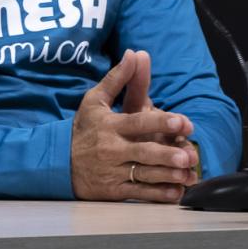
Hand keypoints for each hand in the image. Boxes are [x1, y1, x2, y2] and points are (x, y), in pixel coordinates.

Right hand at [71, 50, 198, 202]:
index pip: (138, 122)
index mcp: (110, 125)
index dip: (161, 121)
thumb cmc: (83, 128)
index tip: (183, 122)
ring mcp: (113, 171)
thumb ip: (117, 78)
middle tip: (189, 155)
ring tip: (188, 175)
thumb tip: (135, 53)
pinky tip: (176, 193)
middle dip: (167, 154)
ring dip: (168, 176)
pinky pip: (139, 193)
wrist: (58, 162)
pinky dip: (158, 195)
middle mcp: (111, 149)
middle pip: (143, 151)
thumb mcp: (95, 100)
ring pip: (144, 175)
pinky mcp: (114, 190)